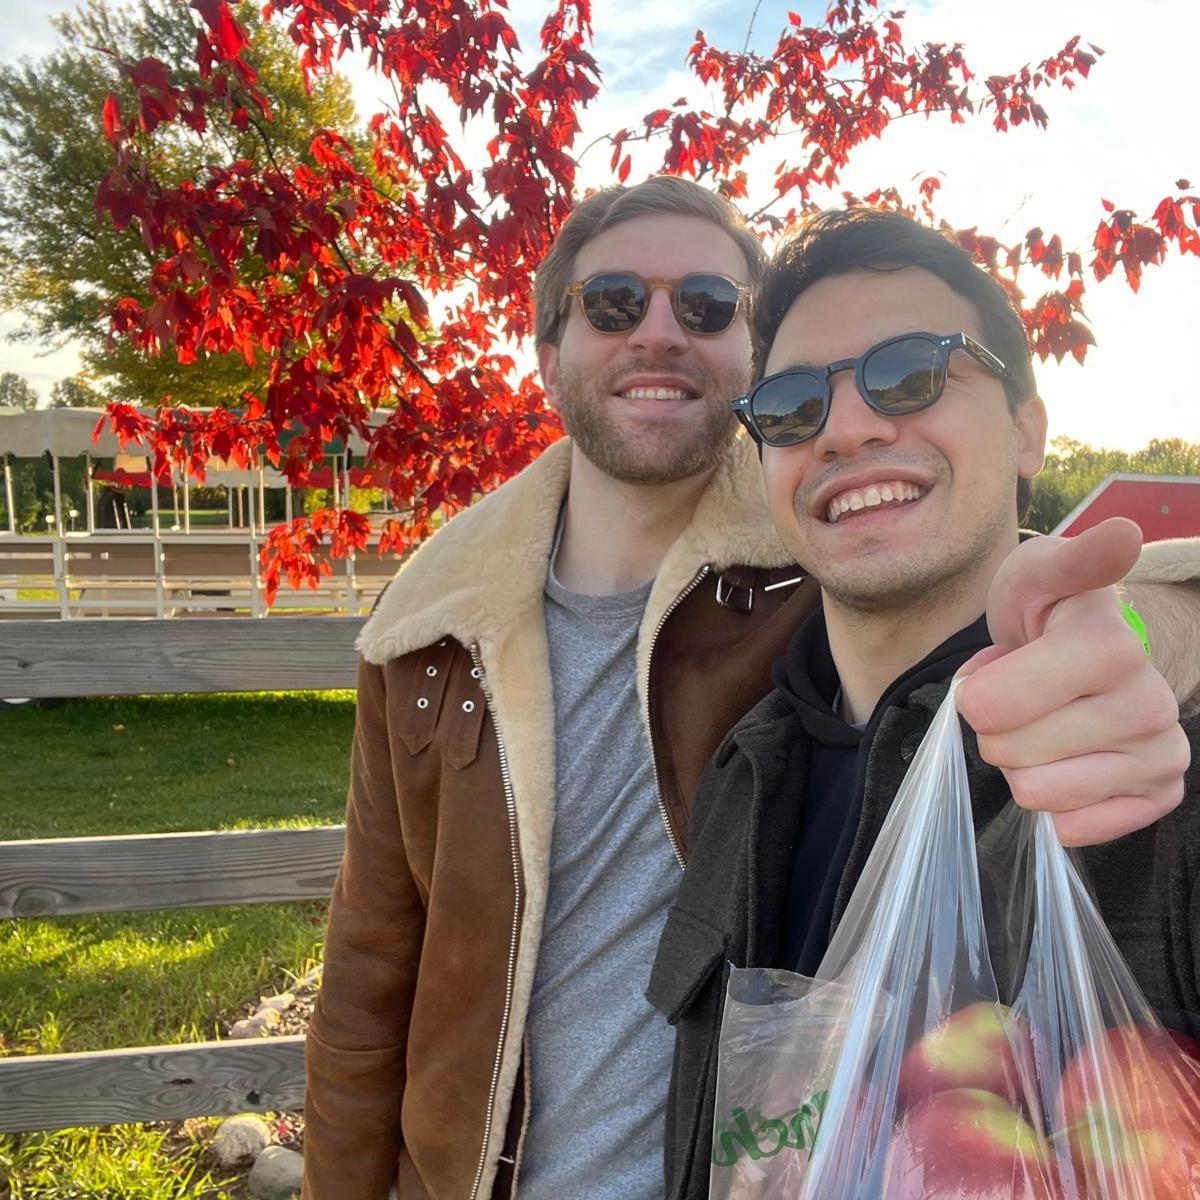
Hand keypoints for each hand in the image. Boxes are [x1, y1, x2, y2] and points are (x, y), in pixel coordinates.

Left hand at [955, 518, 1189, 846]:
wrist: (1077, 644)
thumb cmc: (1047, 608)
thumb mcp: (1040, 572)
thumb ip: (1072, 558)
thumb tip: (1124, 535)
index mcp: (1112, 649)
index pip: (993, 707)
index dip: (978, 691)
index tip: (1000, 663)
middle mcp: (1149, 706)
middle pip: (1008, 753)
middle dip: (996, 726)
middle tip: (1021, 694)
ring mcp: (1160, 754)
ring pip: (1037, 794)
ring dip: (1022, 762)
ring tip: (1044, 721)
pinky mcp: (1159, 794)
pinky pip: (1075, 829)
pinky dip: (1056, 802)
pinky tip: (1068, 760)